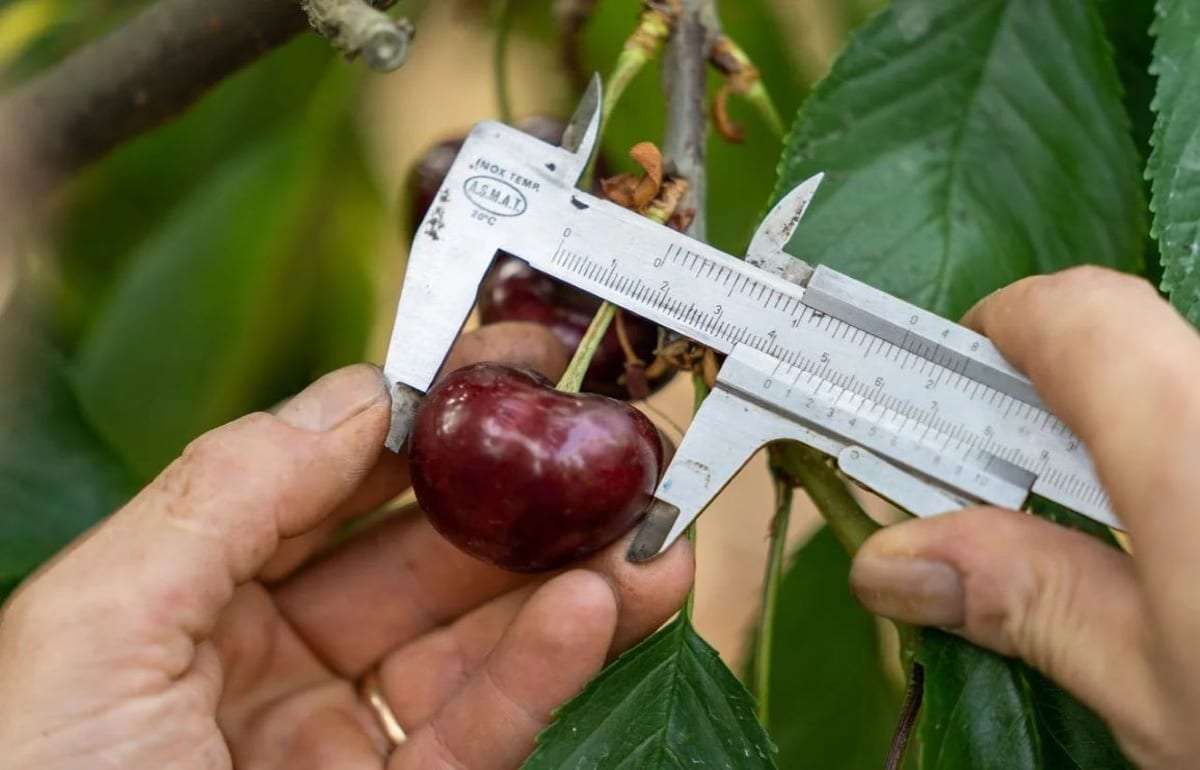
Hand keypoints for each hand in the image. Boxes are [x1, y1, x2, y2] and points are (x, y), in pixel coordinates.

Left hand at [0, 322, 693, 769]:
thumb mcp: (99, 624)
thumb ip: (229, 492)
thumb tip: (361, 392)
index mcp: (186, 602)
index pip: (325, 488)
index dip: (419, 425)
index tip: (506, 374)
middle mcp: (266, 666)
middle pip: (419, 561)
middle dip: (518, 503)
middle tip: (605, 452)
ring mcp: (335, 747)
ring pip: (470, 648)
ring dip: (566, 584)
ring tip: (647, 531)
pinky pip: (479, 734)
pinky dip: (543, 672)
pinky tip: (595, 610)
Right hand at [848, 267, 1199, 768]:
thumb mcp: (1168, 696)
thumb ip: (1031, 603)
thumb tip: (892, 561)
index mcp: (1191, 441)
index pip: (1069, 313)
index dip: (986, 335)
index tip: (933, 397)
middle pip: (1127, 340)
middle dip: (1039, 399)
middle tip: (996, 496)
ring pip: (1176, 381)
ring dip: (1109, 436)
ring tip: (1086, 539)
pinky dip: (1166, 456)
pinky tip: (1169, 544)